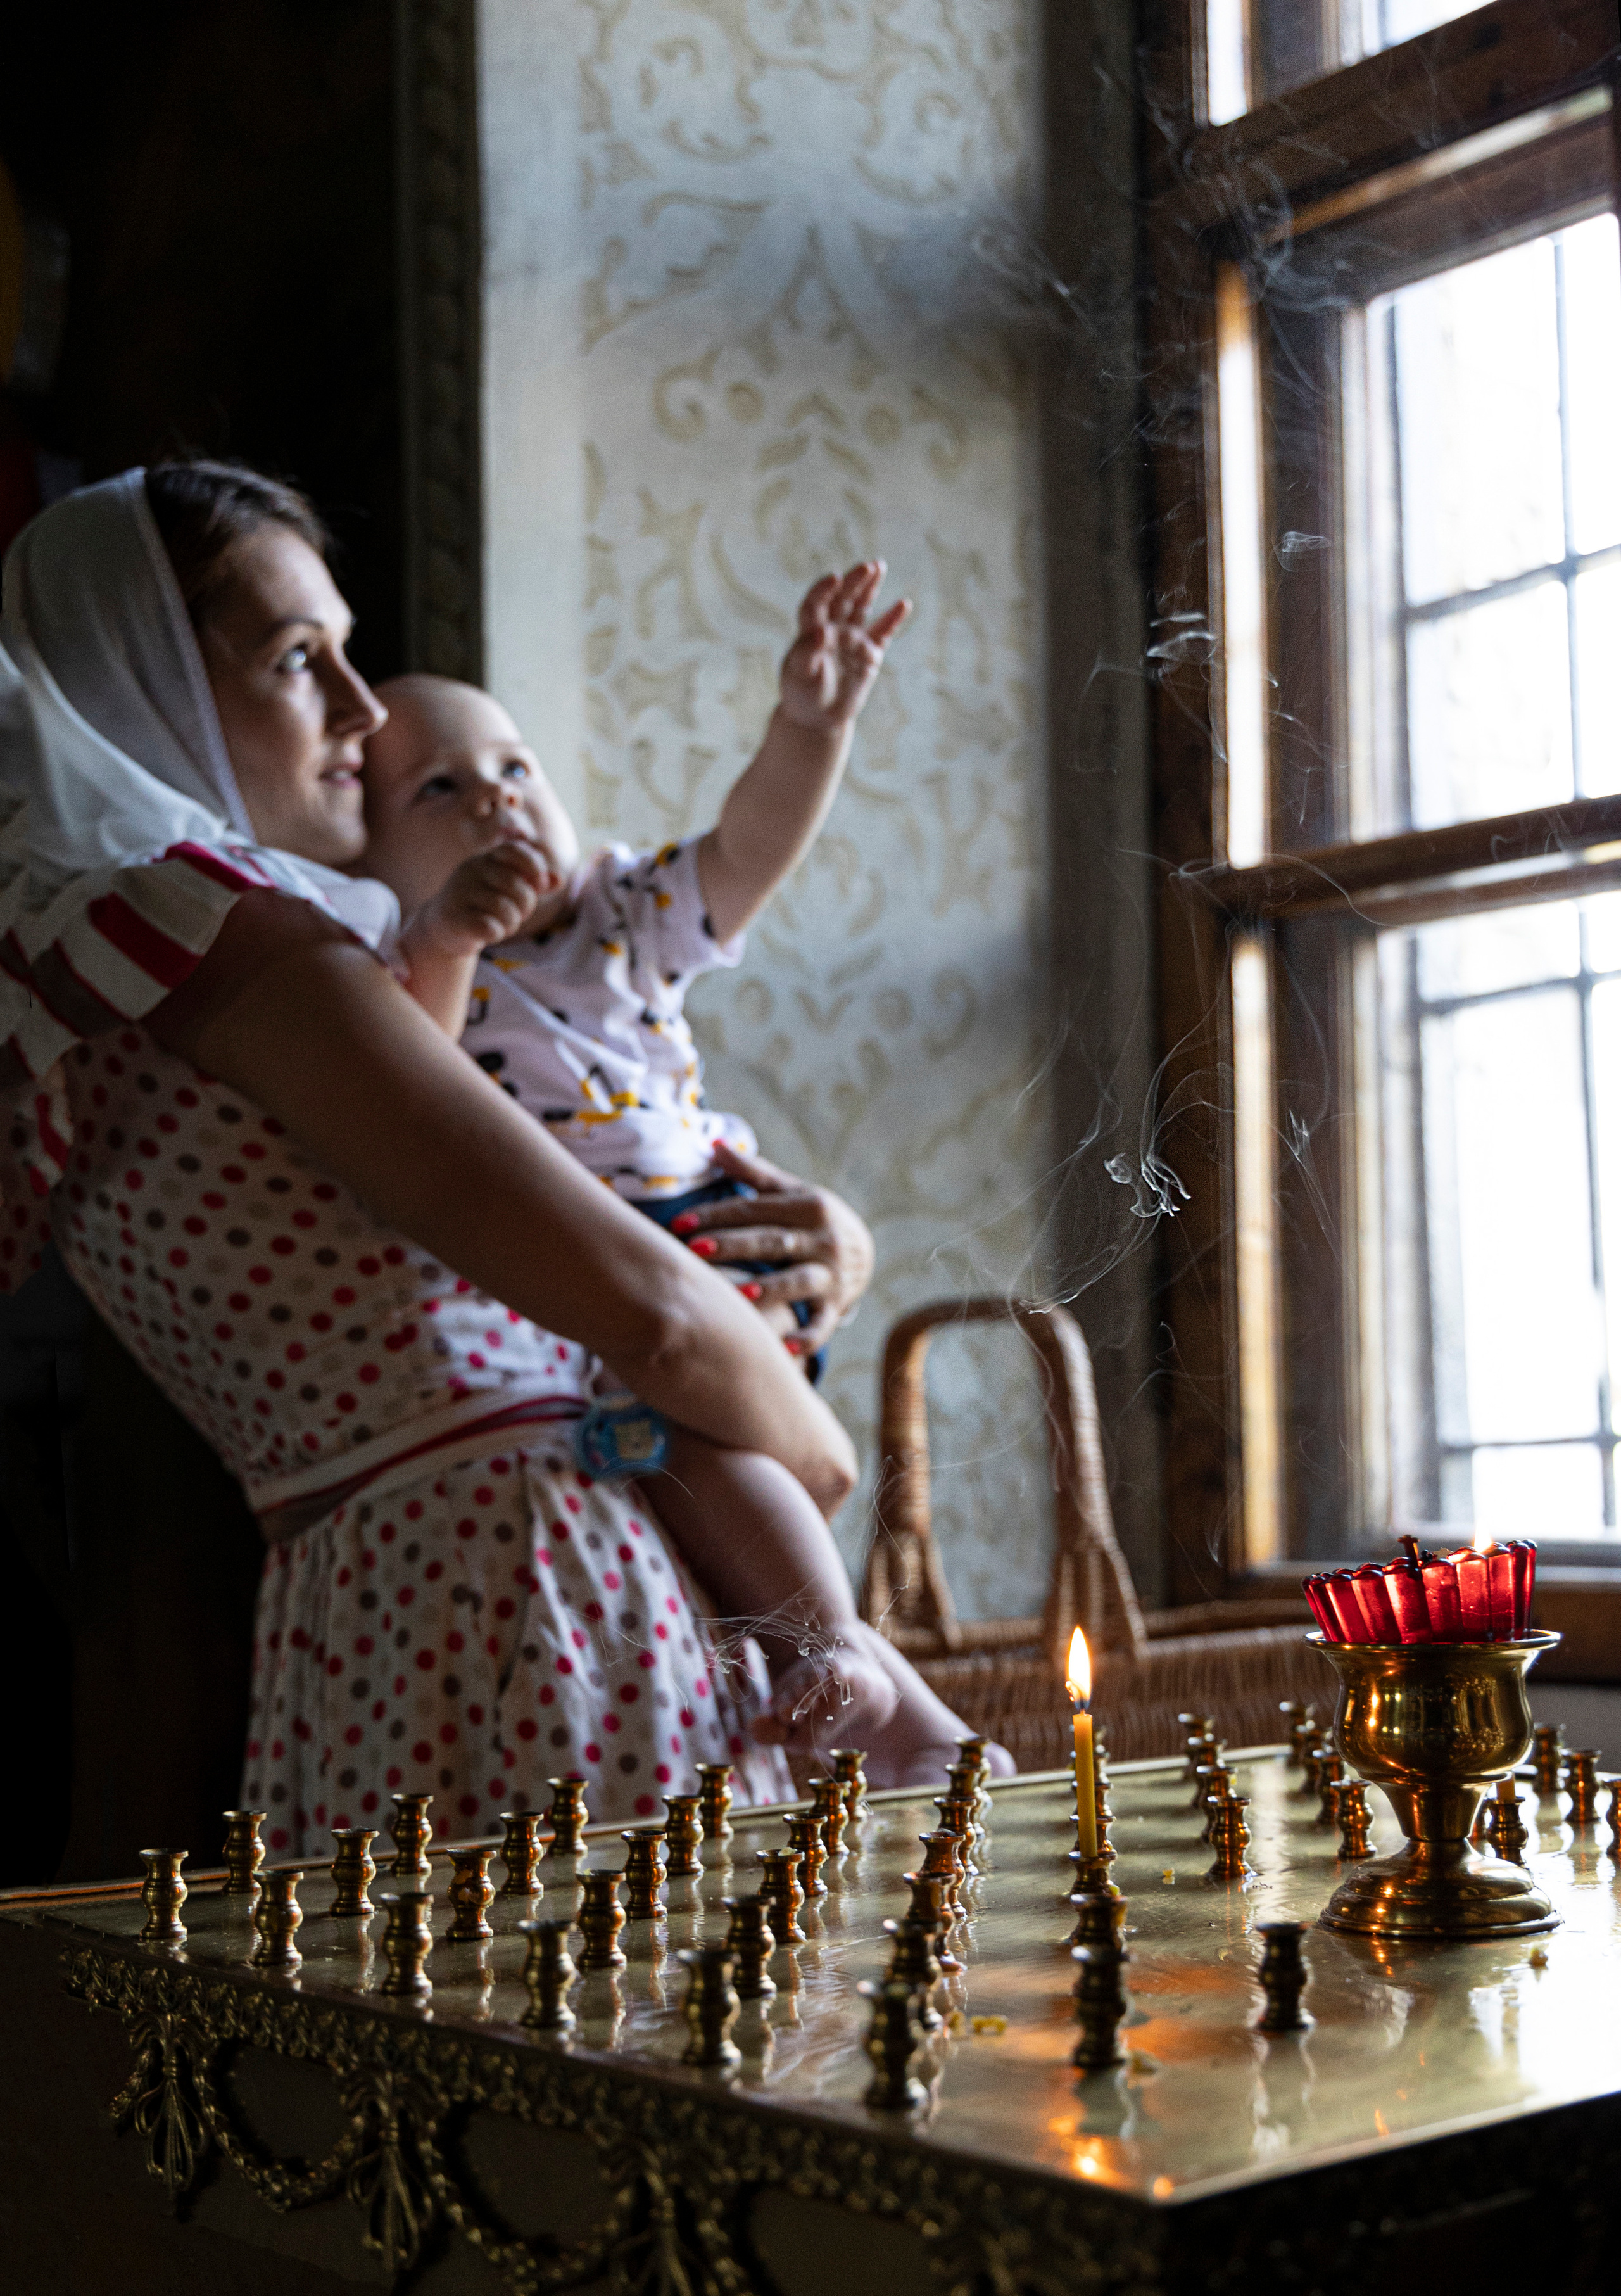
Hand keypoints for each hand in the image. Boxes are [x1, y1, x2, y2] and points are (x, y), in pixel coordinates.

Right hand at [411, 841, 554, 959]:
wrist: (444, 926)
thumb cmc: (485, 904)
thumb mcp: (510, 889)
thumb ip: (535, 882)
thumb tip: (559, 880)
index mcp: (487, 858)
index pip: (515, 849)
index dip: (535, 866)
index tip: (542, 886)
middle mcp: (471, 869)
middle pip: (516, 885)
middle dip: (526, 905)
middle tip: (519, 913)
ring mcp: (460, 892)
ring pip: (505, 910)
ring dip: (512, 923)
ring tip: (503, 924)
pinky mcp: (454, 917)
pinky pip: (490, 927)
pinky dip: (497, 934)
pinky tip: (489, 933)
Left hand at [672, 1140, 875, 1355]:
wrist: (864, 1253)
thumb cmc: (812, 1219)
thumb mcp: (792, 1192)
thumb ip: (753, 1173)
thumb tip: (714, 1145)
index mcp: (808, 1206)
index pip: (755, 1210)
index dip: (716, 1215)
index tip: (679, 1224)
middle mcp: (822, 1239)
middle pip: (772, 1241)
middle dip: (733, 1246)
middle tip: (694, 1250)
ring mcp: (831, 1274)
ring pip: (797, 1282)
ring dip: (771, 1289)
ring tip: (740, 1295)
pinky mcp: (836, 1306)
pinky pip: (822, 1325)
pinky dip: (807, 1338)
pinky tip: (786, 1349)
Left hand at [778, 561, 910, 735]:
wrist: (818, 718)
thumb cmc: (803, 694)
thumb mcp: (799, 674)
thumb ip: (808, 651)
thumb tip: (823, 631)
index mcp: (811, 630)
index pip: (817, 603)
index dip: (824, 589)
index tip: (835, 578)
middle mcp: (832, 629)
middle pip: (843, 598)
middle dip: (855, 581)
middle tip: (869, 566)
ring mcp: (852, 639)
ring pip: (862, 608)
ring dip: (870, 588)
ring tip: (879, 566)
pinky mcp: (869, 654)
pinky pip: (883, 633)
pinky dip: (892, 619)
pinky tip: (903, 604)